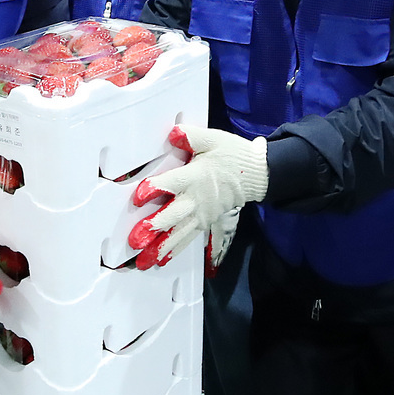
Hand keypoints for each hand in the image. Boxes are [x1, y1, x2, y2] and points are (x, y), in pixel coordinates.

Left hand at [127, 126, 267, 267]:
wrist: (257, 174)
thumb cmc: (231, 155)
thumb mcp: (213, 139)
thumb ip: (192, 136)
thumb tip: (175, 133)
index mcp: (196, 176)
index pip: (173, 183)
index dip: (155, 188)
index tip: (138, 196)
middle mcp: (197, 198)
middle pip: (174, 214)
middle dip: (154, 227)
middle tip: (136, 240)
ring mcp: (202, 213)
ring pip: (179, 232)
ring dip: (160, 247)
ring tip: (144, 261)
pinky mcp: (205, 222)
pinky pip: (188, 238)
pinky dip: (175, 250)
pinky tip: (160, 260)